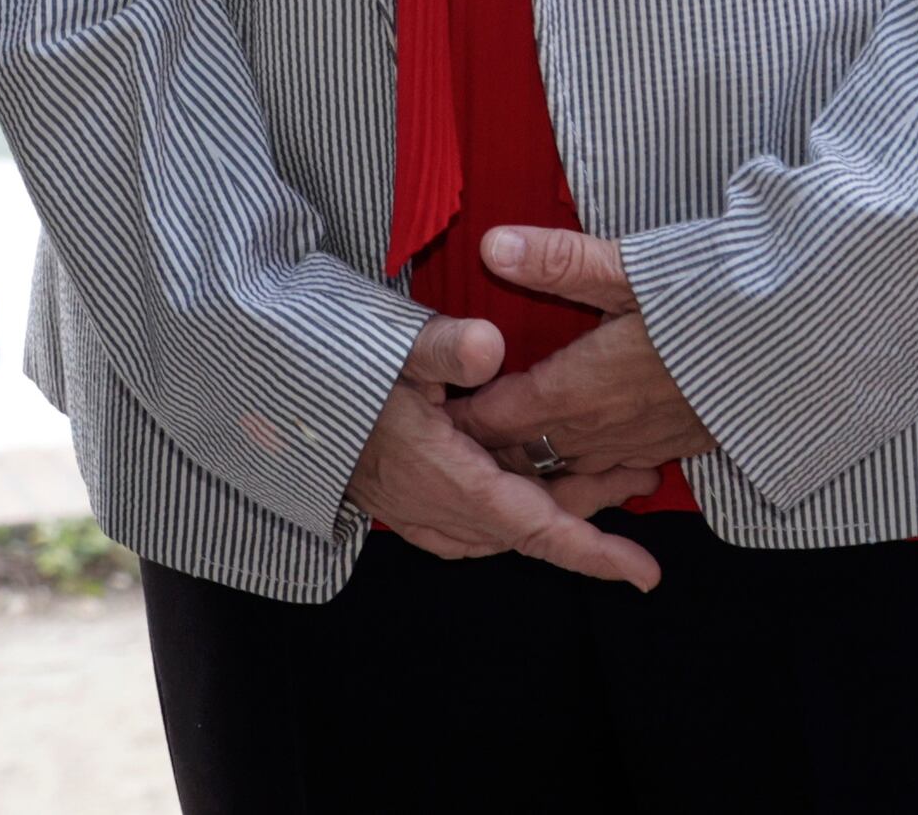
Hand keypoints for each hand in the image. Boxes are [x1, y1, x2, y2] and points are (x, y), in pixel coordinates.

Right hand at [345, 312, 664, 587]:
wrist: (273, 397)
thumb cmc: (332, 369)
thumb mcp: (388, 346)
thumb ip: (442, 346)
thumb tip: (492, 344)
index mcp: (447, 479)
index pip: (536, 529)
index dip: (594, 553)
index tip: (645, 574)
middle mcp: (438, 510)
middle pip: (534, 528)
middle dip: (594, 512)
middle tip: (644, 477)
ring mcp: (419, 514)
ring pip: (507, 529)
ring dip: (558, 509)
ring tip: (607, 476)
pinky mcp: (406, 507)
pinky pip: (476, 528)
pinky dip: (515, 515)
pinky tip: (527, 491)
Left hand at [447, 229, 717, 487]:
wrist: (807, 343)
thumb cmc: (718, 299)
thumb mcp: (633, 268)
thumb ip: (559, 261)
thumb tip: (492, 245)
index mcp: (581, 388)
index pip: (501, 417)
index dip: (465, 417)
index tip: (433, 412)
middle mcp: (607, 428)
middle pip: (531, 452)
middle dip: (493, 447)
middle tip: (457, 439)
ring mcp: (647, 444)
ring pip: (575, 468)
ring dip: (541, 462)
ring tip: (511, 455)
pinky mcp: (685, 448)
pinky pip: (619, 469)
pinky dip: (591, 467)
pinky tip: (592, 454)